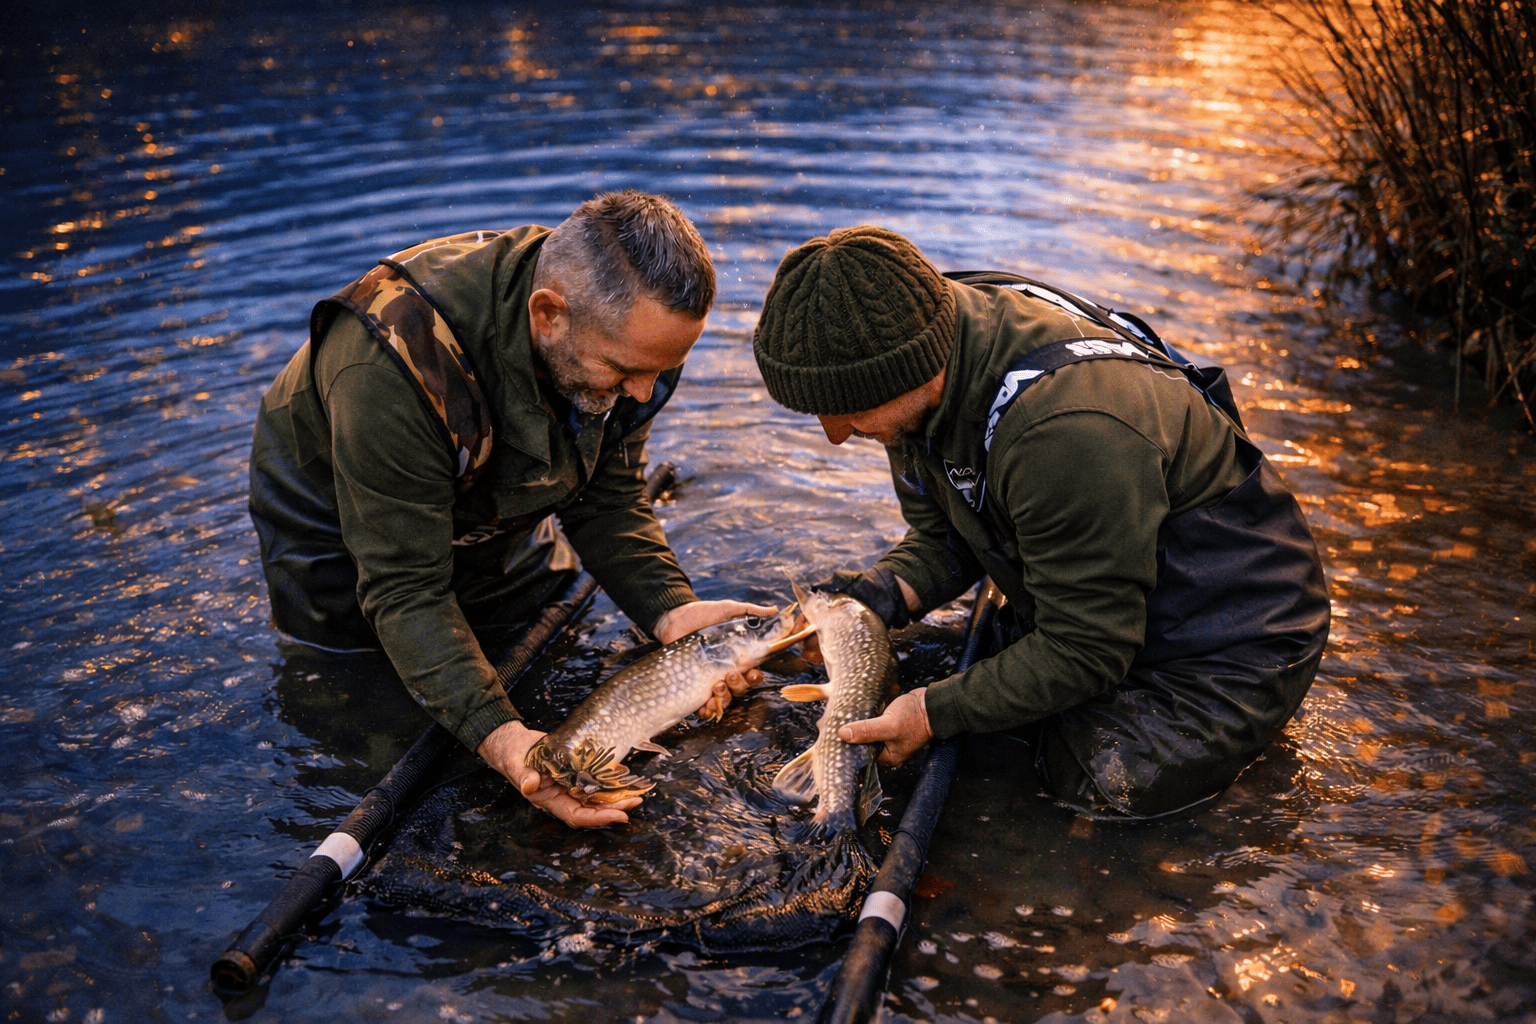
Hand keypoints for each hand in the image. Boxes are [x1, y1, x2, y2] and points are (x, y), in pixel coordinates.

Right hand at [477, 720, 641, 827]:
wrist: (514, 744)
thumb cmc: (513, 756)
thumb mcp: (516, 765)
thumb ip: (524, 777)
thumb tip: (531, 786)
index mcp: (550, 800)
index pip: (578, 815)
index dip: (598, 818)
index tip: (619, 816)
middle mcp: (564, 795)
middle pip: (593, 808)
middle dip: (616, 807)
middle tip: (636, 800)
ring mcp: (571, 783)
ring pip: (598, 795)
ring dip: (617, 794)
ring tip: (637, 790)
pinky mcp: (576, 771)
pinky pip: (596, 778)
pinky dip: (610, 777)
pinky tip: (623, 771)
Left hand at [653, 599, 777, 719]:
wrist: (675, 617)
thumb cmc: (703, 614)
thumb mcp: (728, 609)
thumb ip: (751, 612)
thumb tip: (776, 609)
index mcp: (737, 657)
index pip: (752, 673)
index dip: (756, 677)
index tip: (754, 672)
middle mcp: (726, 671)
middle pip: (741, 688)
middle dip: (739, 685)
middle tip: (730, 673)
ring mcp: (709, 680)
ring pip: (726, 698)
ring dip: (725, 697)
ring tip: (717, 686)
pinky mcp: (693, 686)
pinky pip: (704, 706)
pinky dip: (708, 710)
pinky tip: (706, 706)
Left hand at [837, 687, 931, 766]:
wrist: (936, 703)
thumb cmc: (916, 717)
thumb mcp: (889, 725)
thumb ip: (866, 731)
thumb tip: (842, 734)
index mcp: (888, 756)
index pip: (860, 753)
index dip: (844, 744)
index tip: (828, 731)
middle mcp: (888, 748)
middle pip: (862, 741)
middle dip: (849, 729)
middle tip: (830, 719)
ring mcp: (891, 735)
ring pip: (867, 728)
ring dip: (858, 719)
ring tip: (840, 710)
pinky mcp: (892, 721)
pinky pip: (876, 718)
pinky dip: (870, 710)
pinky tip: (861, 702)